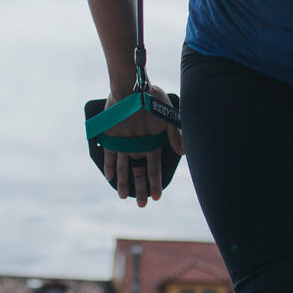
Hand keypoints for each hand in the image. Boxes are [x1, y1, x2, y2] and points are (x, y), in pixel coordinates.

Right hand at [102, 84, 184, 206]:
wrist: (128, 87)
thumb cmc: (152, 97)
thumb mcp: (169, 114)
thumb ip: (176, 134)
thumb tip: (183, 152)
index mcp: (151, 143)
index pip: (154, 170)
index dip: (155, 184)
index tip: (156, 197)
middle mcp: (136, 147)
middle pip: (138, 173)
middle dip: (140, 190)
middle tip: (141, 205)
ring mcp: (121, 143)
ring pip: (122, 168)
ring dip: (124, 183)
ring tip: (124, 196)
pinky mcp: (109, 136)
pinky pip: (108, 155)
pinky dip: (108, 166)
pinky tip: (109, 177)